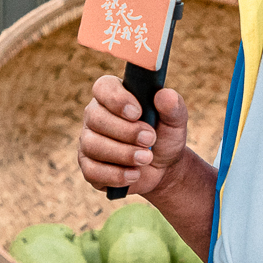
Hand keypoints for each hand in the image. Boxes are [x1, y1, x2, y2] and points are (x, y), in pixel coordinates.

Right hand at [77, 78, 187, 195]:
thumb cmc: (164, 136)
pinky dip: (116, 175)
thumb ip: (173, 106)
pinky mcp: (88, 167)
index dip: (117, 99)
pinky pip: (92, 171)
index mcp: (113, 96)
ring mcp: (88, 141)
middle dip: (125, 131)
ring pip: (92, 145)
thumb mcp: (174, 121)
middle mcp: (95, 116)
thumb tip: (164, 95)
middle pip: (95, 118)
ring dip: (123, 153)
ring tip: (147, 158)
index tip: (138, 113)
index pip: (103, 87)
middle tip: (150, 139)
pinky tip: (134, 174)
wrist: (162, 168)